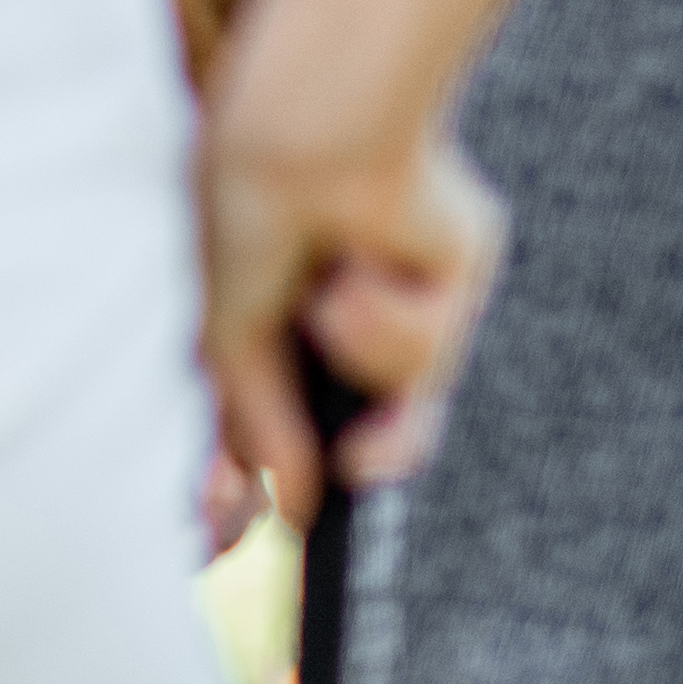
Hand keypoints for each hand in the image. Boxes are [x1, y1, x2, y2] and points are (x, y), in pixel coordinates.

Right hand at [192, 82, 498, 524]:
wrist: (306, 136)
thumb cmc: (244, 212)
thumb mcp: (229, 334)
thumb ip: (259, 424)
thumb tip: (291, 505)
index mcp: (270, 323)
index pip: (266, 429)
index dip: (251, 490)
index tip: (228, 547)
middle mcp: (337, 324)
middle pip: (353, 436)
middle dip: (337, 473)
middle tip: (310, 520)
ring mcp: (400, 308)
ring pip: (401, 402)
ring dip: (362, 358)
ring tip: (330, 298)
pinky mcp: (455, 287)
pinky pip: (431, 356)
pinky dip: (393, 323)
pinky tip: (365, 270)